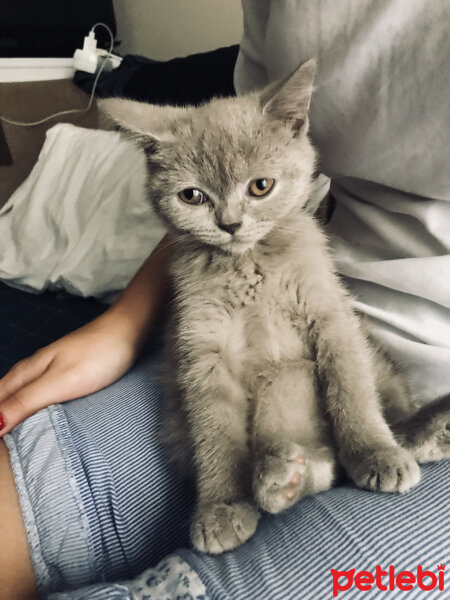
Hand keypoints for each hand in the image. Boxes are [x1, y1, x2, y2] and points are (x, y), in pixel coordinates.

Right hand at [0, 313, 139, 434]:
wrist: (127, 331)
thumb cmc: (97, 354)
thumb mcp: (60, 382)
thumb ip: (25, 402)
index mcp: (24, 374)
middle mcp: (31, 373)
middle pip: (3, 402)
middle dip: (1, 423)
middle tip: (6, 452)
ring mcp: (48, 373)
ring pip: (20, 399)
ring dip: (14, 419)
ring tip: (16, 444)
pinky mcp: (65, 376)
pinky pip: (39, 398)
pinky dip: (33, 413)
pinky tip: (40, 424)